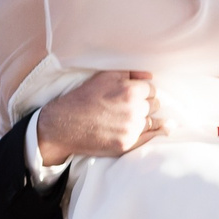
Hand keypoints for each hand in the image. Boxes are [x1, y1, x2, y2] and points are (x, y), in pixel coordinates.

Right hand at [36, 70, 162, 165]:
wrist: (64, 125)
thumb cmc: (83, 98)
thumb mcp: (104, 77)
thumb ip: (131, 73)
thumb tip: (151, 77)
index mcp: (130, 90)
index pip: (151, 89)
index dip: (142, 91)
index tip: (133, 94)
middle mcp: (134, 110)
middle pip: (154, 105)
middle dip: (145, 104)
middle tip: (130, 106)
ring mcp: (131, 129)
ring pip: (152, 121)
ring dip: (145, 118)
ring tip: (131, 118)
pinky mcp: (127, 144)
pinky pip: (149, 138)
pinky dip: (150, 133)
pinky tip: (153, 130)